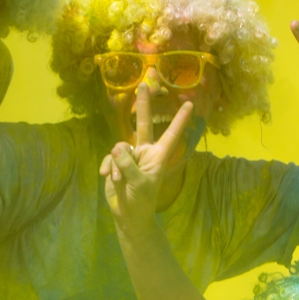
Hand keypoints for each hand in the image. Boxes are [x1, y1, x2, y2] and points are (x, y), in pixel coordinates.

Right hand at [101, 86, 194, 229]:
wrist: (128, 214)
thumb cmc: (141, 201)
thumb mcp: (139, 184)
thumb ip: (129, 165)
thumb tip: (118, 148)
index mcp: (158, 156)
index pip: (171, 134)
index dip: (180, 120)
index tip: (190, 104)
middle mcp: (145, 151)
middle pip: (143, 123)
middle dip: (143, 104)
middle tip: (144, 84)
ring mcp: (129, 156)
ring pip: (120, 146)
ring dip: (118, 164)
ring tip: (119, 180)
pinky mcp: (116, 161)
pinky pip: (110, 157)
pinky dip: (108, 167)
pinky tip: (108, 178)